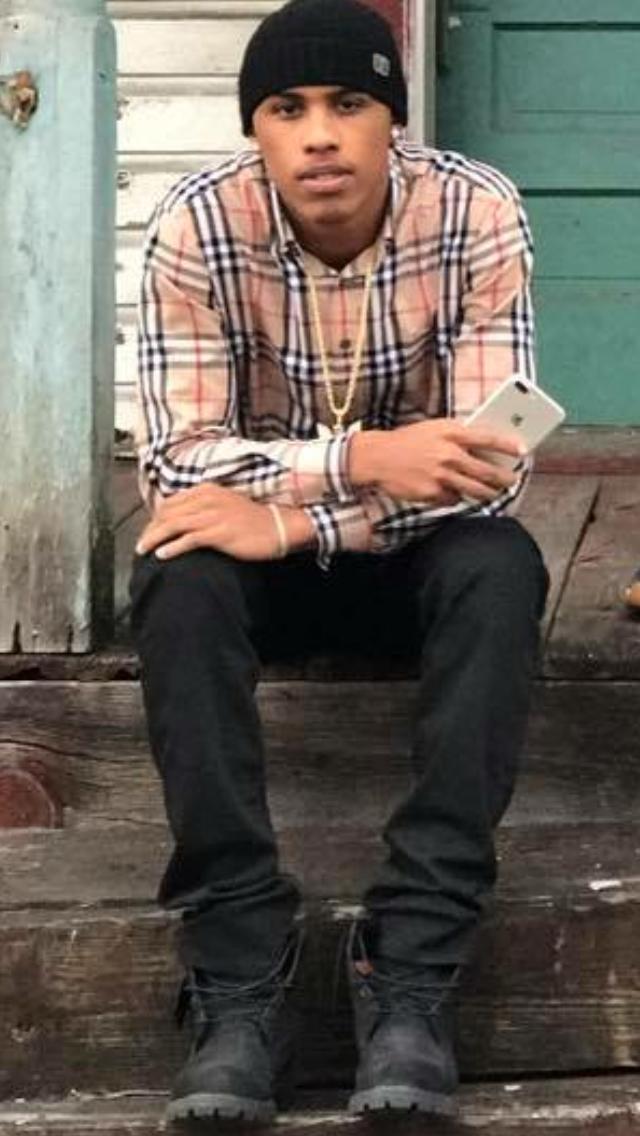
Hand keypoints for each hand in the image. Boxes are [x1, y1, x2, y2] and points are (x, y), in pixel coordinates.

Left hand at [136, 484, 291, 561]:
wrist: (279, 527)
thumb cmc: (253, 520)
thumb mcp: (225, 505)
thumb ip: (203, 508)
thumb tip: (182, 520)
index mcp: (207, 491)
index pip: (171, 502)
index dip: (155, 518)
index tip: (149, 531)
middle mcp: (207, 499)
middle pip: (168, 513)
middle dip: (150, 529)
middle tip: (141, 544)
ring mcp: (213, 515)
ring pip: (174, 525)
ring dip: (154, 538)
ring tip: (143, 549)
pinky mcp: (220, 532)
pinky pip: (189, 539)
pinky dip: (172, 547)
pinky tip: (162, 555)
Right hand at [350, 419, 523, 504]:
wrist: (377, 457)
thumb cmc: (407, 441)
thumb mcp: (433, 428)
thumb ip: (458, 436)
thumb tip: (484, 449)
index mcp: (450, 433)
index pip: (487, 438)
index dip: (508, 445)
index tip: (523, 451)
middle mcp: (448, 454)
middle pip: (486, 472)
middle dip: (503, 479)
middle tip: (511, 481)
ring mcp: (441, 476)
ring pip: (475, 490)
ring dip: (488, 493)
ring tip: (492, 493)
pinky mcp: (432, 493)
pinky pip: (453, 499)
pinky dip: (455, 497)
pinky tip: (452, 493)